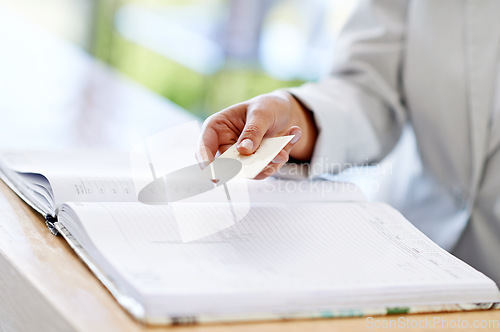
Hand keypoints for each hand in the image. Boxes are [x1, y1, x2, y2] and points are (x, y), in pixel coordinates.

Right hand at [196, 90, 316, 178]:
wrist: (285, 112)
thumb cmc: (266, 107)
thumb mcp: (261, 112)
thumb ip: (253, 131)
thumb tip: (244, 150)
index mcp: (217, 127)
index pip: (204, 146)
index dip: (205, 161)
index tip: (213, 175)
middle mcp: (225, 145)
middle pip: (227, 165)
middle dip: (248, 165)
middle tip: (270, 158)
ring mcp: (241, 157)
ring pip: (248, 171)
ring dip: (269, 162)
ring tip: (284, 147)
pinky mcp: (256, 165)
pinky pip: (265, 170)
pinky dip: (280, 158)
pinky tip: (292, 135)